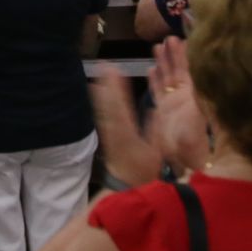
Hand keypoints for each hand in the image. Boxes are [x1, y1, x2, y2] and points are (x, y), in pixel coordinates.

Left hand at [89, 65, 162, 186]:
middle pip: (111, 105)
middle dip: (108, 84)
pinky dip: (99, 100)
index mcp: (128, 134)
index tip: (116, 74)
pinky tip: (95, 88)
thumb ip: (155, 130)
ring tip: (100, 70)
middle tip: (105, 65)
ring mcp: (108, 131)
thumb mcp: (156, 152)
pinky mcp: (105, 132)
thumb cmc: (144, 169)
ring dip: (102, 88)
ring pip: (104, 107)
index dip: (118, 91)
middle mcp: (115, 130)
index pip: (123, 109)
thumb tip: (156, 110)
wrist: (126, 184)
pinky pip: (102, 113)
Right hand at [147, 38, 210, 171]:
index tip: (190, 40)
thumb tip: (195, 83)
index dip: (192, 58)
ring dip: (164, 63)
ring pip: (169, 79)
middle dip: (177, 55)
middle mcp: (187, 101)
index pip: (195, 74)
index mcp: (197, 100)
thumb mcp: (195, 124)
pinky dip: (155, 80)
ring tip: (159, 45)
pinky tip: (152, 68)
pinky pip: (159, 92)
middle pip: (182, 73)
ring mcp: (175, 106)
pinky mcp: (164, 113)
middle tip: (172, 38)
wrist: (182, 168)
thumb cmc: (192, 149)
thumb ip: (196, 102)